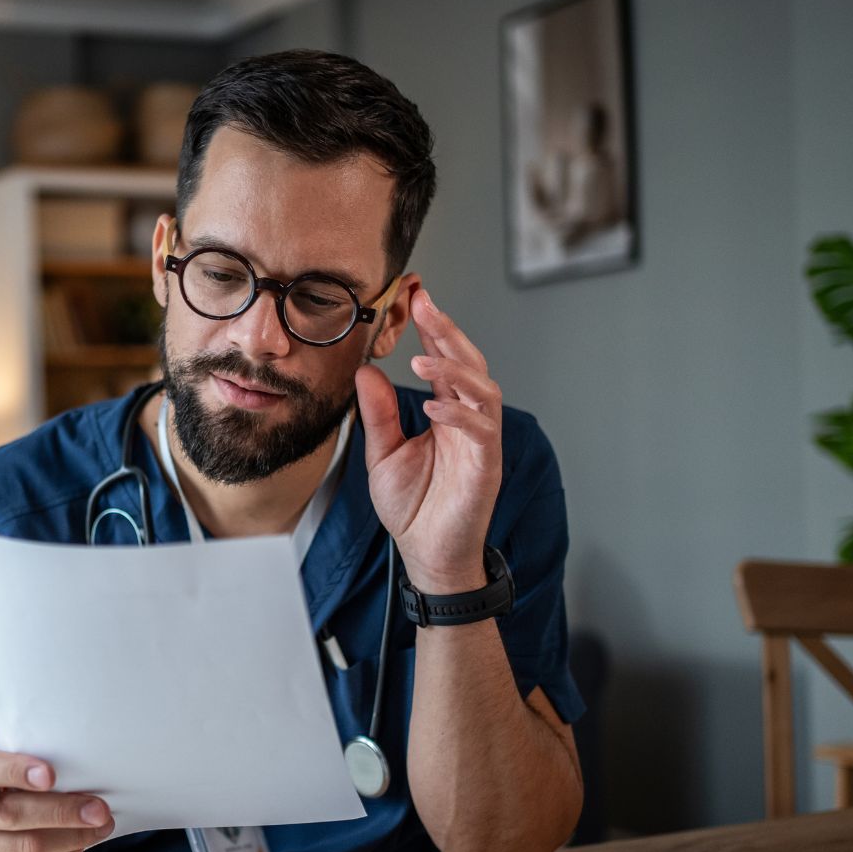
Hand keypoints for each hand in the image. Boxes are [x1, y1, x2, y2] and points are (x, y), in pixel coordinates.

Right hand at [0, 747, 113, 851]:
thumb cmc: (5, 792)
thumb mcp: (8, 770)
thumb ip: (31, 770)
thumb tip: (83, 780)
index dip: (16, 771)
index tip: (51, 776)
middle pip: (12, 813)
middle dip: (63, 811)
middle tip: (99, 810)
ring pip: (27, 847)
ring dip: (72, 838)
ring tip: (99, 828)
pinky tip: (78, 849)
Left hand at [356, 286, 503, 593]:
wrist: (426, 554)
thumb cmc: (412, 508)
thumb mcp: (382, 453)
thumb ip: (378, 413)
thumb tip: (366, 371)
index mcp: (448, 413)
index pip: (446, 361)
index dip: (434, 329)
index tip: (416, 297)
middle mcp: (469, 421)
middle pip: (470, 364)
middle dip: (448, 332)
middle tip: (425, 306)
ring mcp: (481, 442)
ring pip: (483, 390)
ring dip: (455, 370)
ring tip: (422, 359)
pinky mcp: (486, 466)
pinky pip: (481, 430)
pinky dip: (458, 413)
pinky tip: (433, 405)